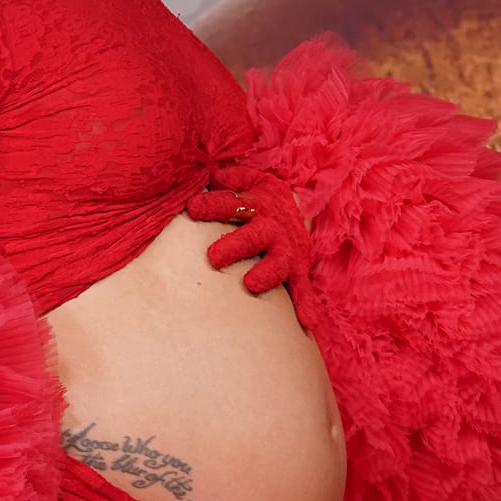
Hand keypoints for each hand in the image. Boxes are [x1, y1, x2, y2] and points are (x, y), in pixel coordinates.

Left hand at [185, 167, 318, 331]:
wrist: (297, 204)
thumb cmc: (255, 197)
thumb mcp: (243, 180)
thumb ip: (224, 179)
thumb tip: (205, 176)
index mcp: (255, 204)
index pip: (232, 203)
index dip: (213, 204)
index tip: (192, 207)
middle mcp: (271, 228)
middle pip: (254, 235)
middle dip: (235, 245)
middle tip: (213, 257)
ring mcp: (286, 250)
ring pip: (278, 263)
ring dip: (266, 274)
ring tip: (252, 285)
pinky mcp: (298, 268)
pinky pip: (303, 289)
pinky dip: (306, 306)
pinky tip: (308, 324)